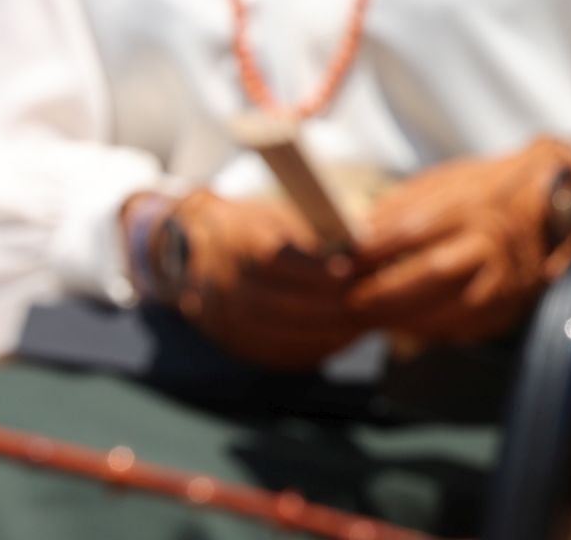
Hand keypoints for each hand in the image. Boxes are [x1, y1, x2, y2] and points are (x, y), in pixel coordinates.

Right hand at [128, 190, 366, 370]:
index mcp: (239, 241)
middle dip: (326, 306)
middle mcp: (225, 281)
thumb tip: (366, 249)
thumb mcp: (286, 215)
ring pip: (274, 333)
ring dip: (321, 334)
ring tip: (358, 327)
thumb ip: (319, 233)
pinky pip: (270, 354)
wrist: (204, 250)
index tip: (350, 271)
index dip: (315, 269)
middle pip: (277, 303)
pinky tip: (336, 342)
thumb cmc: (261, 227)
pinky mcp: (230, 340)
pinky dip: (307, 351)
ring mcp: (222, 316)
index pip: (274, 258)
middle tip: (364, 304)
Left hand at [348, 138, 570, 345]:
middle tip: (350, 300)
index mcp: (472, 204)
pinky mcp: (512, 303)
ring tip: (373, 318)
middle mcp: (492, 240)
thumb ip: (401, 206)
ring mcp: (507, 275)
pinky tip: (408, 326)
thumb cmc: (489, 188)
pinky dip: (433, 331)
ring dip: (404, 318)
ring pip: (451, 307)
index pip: (411, 230)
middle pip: (430, 273)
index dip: (370, 252)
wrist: (552, 200)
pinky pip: (468, 326)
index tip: (339, 262)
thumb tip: (353, 230)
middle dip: (383, 292)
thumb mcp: (445, 182)